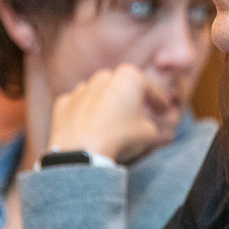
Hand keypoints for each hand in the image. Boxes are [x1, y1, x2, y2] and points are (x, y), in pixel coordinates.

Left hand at [47, 64, 172, 163]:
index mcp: (129, 77)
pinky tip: (89, 129)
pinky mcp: (63, 103)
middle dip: (129, 99)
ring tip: (111, 125)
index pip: (150, 90)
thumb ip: (154, 124)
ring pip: (98, 94)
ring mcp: (80, 89)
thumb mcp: (150, 133)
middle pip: (121, 87)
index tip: (165, 110)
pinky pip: (79, 107)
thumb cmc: (121, 138)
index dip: (159, 102)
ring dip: (106, 106)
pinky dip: (85, 115)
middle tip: (138, 115)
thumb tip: (150, 125)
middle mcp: (103, 77)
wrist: (82, 151)